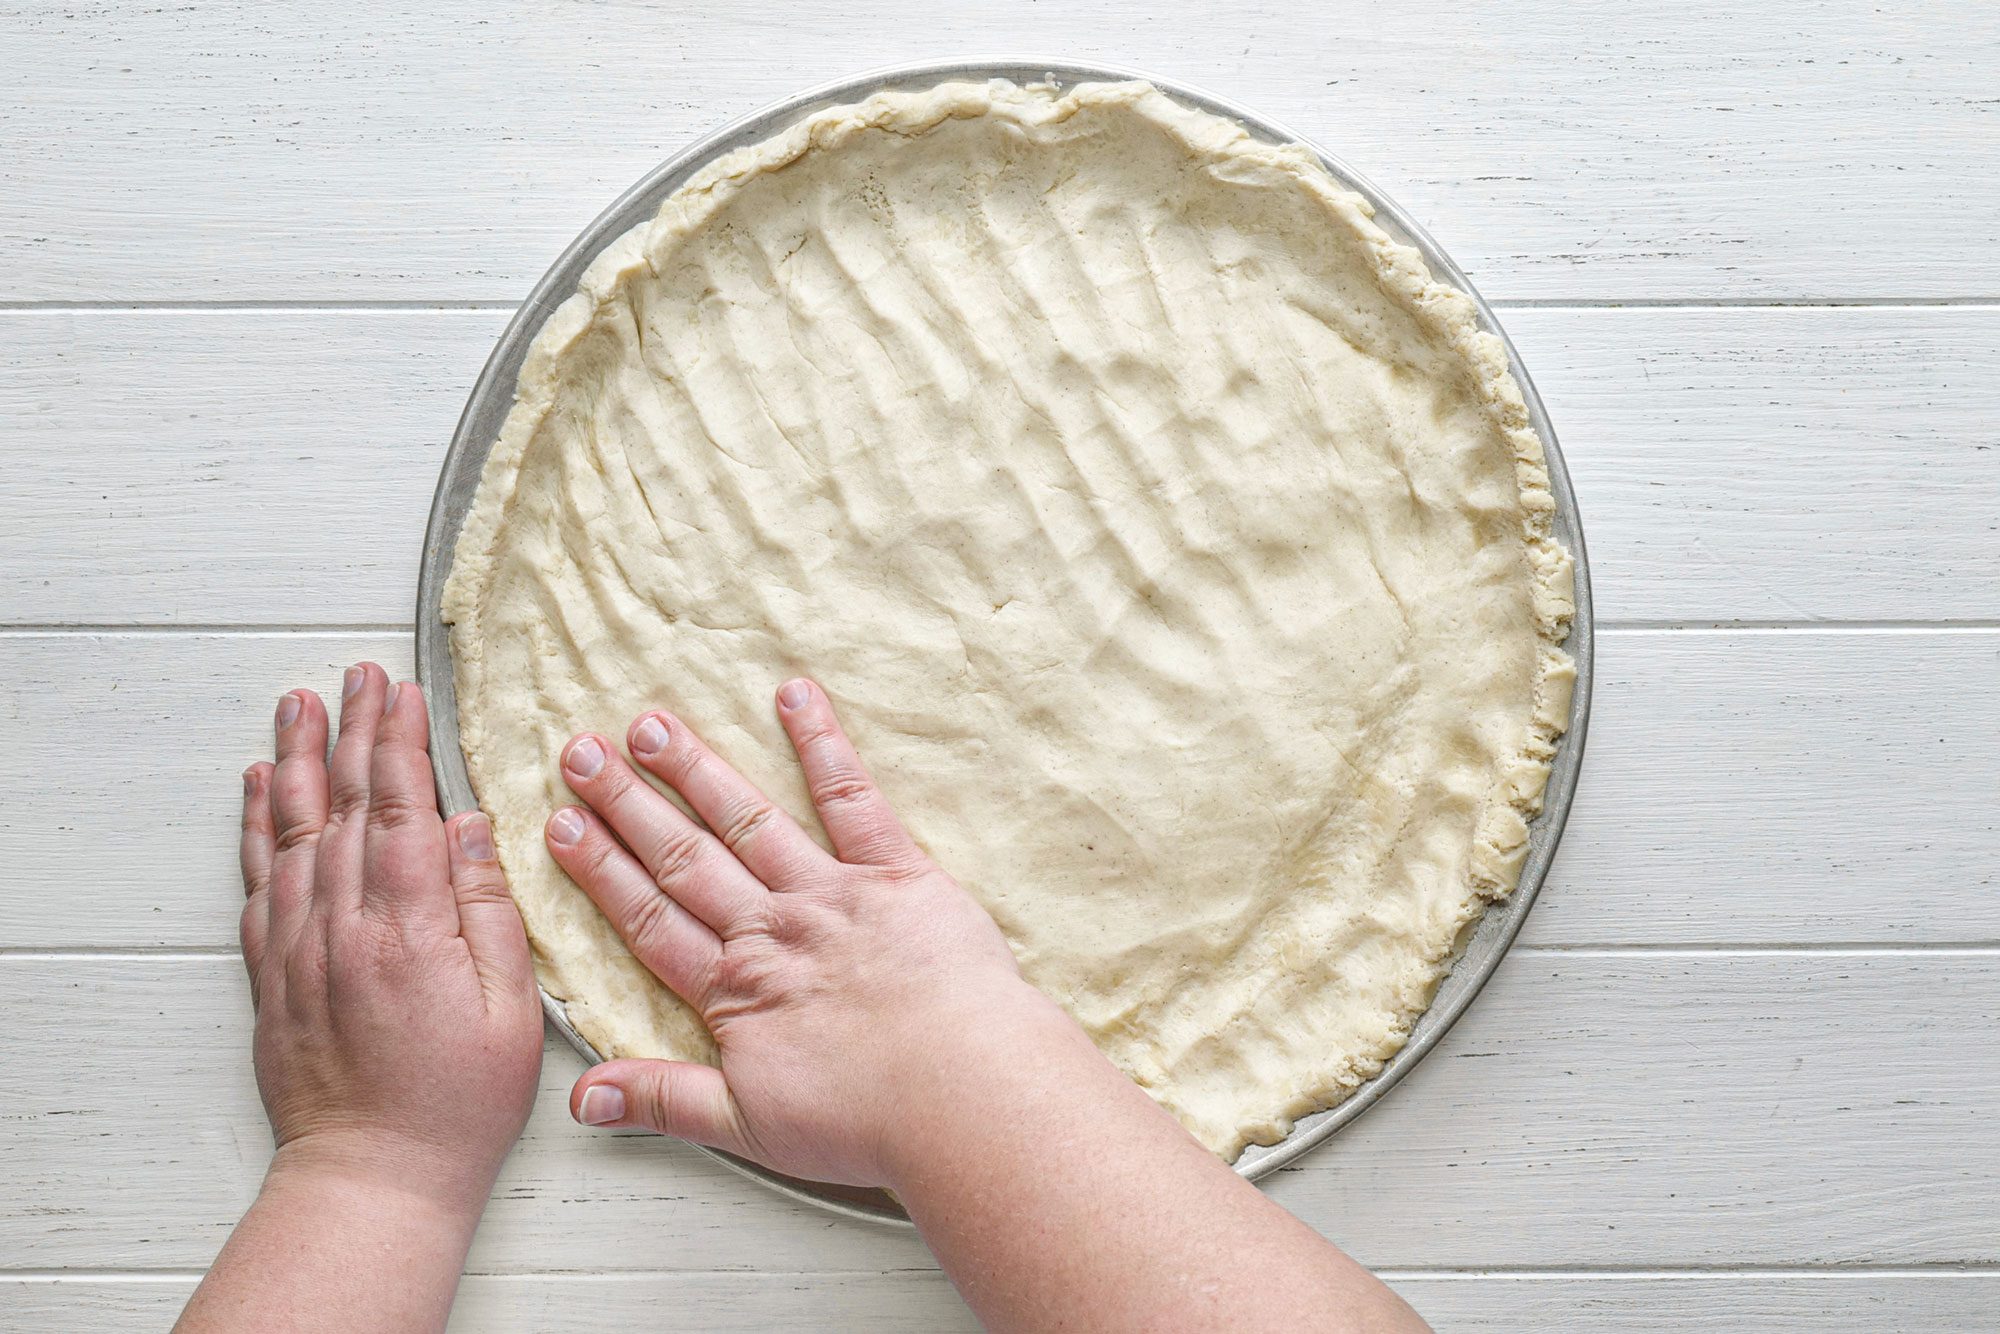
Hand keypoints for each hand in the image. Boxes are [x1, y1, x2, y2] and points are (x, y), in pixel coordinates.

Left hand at [239, 663, 543, 1214]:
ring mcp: (300, 948)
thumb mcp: (510, 1008)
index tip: (404, 690)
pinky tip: (261, 789)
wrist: (374, 1173)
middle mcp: (341, 926)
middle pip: (344, 804)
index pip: (400, 807)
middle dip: (354, 730)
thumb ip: (486, 909)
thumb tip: (466, 826)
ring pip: (292, 832)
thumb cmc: (456, 1102)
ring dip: (297, 760)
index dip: (400, 742)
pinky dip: (256, 828)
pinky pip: (258, 882)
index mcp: (406, 928)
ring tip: (299, 703)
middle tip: (359, 674)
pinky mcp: (274, 975)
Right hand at [546, 677, 1061, 1186]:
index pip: (650, 919)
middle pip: (685, 858)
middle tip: (580, 752)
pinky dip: (823, 743)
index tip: (561, 827)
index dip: (601, 872)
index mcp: (736, 990)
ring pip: (749, 820)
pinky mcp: (897, 873)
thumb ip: (664, 1101)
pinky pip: (852, 799)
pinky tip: (796, 695)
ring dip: (696, 770)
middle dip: (626, 804)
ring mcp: (832, 894)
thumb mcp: (749, 1127)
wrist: (962, 1093)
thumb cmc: (870, 1121)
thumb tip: (584, 1098)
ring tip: (651, 724)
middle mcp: (773, 929)